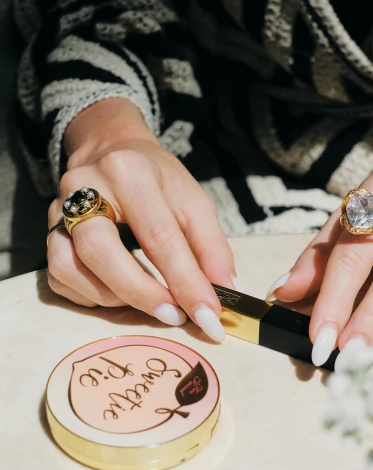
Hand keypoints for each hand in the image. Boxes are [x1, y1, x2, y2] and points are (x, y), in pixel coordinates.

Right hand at [47, 99, 239, 340]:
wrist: (112, 151)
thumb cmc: (158, 181)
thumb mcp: (194, 203)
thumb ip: (213, 248)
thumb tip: (229, 293)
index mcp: (129, 173)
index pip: (159, 237)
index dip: (186, 283)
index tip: (208, 318)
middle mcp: (84, 187)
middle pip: (100, 252)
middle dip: (142, 294)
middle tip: (174, 316)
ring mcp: (57, 211)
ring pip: (71, 269)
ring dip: (114, 298)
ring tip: (148, 299)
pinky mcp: (47, 233)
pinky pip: (60, 278)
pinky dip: (90, 296)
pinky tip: (117, 292)